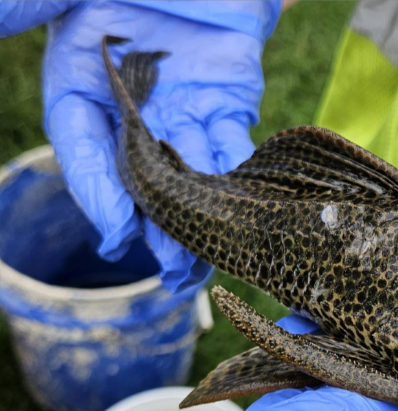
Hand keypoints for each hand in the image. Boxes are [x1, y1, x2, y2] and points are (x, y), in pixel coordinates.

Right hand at [0, 0, 279, 291]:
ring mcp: (181, 105)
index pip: (84, 148)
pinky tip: (246, 208)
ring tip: (209, 257)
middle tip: (174, 268)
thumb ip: (20, 8)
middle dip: (158, 223)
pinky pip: (233, 144)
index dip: (98, 193)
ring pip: (190, 171)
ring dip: (202, 215)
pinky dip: (238, 175)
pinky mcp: (227, 100)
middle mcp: (132, 104)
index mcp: (82, 81)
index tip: (117, 236)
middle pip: (141, 175)